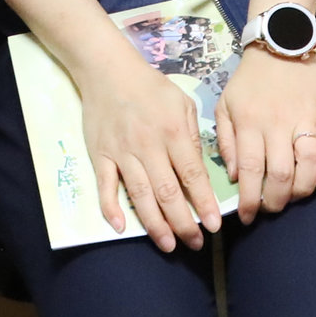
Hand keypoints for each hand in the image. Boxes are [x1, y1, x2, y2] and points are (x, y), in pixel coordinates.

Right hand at [74, 41, 220, 252]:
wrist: (108, 70)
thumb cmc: (151, 87)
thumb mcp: (183, 103)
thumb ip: (193, 136)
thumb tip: (200, 169)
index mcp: (172, 132)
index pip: (192, 175)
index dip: (203, 203)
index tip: (215, 225)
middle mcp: (148, 146)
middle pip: (167, 192)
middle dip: (183, 223)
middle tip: (195, 243)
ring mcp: (121, 152)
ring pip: (139, 196)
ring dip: (155, 224)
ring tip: (168, 245)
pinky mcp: (100, 155)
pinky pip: (105, 186)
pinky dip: (111, 208)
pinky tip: (121, 227)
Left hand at [215, 46, 315, 220]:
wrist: (280, 46)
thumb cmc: (248, 80)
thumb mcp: (224, 105)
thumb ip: (226, 141)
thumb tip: (236, 176)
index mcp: (249, 122)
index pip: (251, 170)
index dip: (250, 199)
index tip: (246, 217)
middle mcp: (277, 124)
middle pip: (280, 174)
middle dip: (275, 201)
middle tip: (270, 209)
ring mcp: (304, 121)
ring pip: (308, 165)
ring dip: (301, 191)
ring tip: (292, 198)